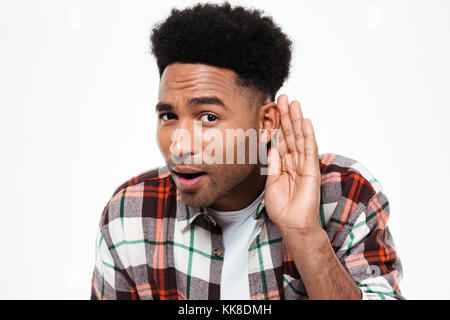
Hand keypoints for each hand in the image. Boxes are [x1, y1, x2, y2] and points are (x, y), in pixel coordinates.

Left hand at [264, 94, 321, 235]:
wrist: (292, 224)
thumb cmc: (282, 208)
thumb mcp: (271, 182)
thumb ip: (273, 164)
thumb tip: (271, 147)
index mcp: (285, 165)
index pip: (282, 140)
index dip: (278, 124)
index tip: (274, 109)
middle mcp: (296, 162)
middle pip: (291, 134)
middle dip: (287, 116)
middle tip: (283, 98)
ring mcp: (304, 165)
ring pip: (300, 138)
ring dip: (296, 120)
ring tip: (293, 103)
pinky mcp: (312, 170)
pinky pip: (309, 149)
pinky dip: (307, 135)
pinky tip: (305, 122)